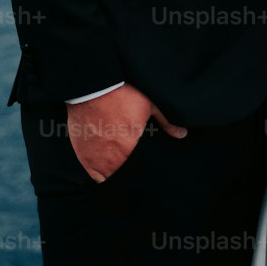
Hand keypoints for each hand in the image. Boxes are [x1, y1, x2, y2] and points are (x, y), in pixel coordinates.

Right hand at [66, 83, 186, 182]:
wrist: (94, 88)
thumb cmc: (123, 95)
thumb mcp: (149, 105)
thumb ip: (166, 122)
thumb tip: (182, 134)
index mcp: (132, 148)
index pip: (137, 169)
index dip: (138, 167)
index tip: (138, 162)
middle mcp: (114, 158)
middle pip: (122, 174)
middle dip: (126, 169)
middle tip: (126, 158)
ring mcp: (97, 159)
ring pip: (107, 177)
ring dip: (112, 171)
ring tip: (114, 159)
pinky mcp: (84, 156)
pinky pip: (93, 175)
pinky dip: (97, 171)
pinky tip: (102, 162)